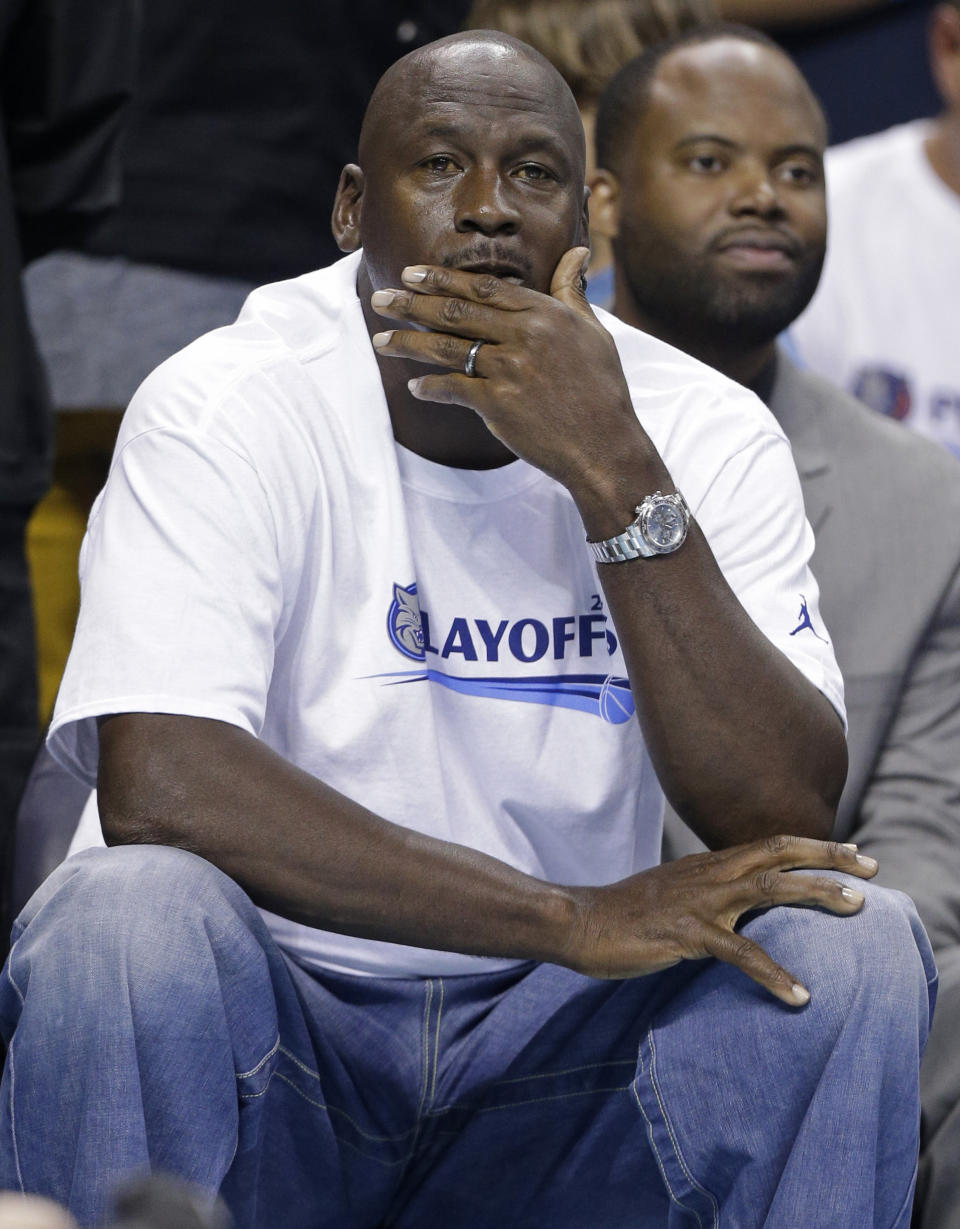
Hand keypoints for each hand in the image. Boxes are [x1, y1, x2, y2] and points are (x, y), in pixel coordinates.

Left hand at [369, 248, 647, 492]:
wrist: (604, 446)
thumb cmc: (602, 390)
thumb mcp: (593, 333)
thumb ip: (573, 292)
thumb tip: (576, 251)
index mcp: (545, 313)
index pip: (483, 288)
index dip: (443, 280)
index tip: (413, 274)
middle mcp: (524, 335)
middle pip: (456, 312)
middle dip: (413, 303)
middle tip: (382, 297)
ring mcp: (509, 369)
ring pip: (447, 347)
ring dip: (408, 342)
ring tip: (380, 339)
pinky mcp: (499, 404)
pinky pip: (453, 389)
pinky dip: (431, 387)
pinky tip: (414, 386)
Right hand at [561, 835, 877, 1005]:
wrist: (580, 922)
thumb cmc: (626, 913)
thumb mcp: (676, 893)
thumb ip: (711, 892)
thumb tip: (743, 903)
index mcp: (708, 864)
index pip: (770, 845)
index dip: (813, 847)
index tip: (853, 854)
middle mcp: (710, 873)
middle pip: (779, 853)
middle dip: (828, 857)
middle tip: (872, 868)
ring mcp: (699, 901)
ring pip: (769, 888)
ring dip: (816, 893)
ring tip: (856, 907)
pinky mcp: (686, 933)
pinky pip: (740, 953)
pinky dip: (774, 973)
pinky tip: (799, 995)